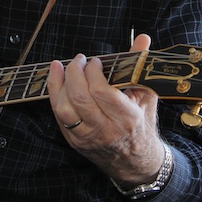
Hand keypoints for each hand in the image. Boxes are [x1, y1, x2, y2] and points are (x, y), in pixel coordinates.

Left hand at [46, 34, 166, 186]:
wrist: (136, 163)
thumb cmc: (142, 124)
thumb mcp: (146, 95)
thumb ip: (139, 65)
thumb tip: (142, 38)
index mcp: (127, 118)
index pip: (103, 92)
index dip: (94, 72)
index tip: (95, 62)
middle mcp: (107, 130)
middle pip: (80, 98)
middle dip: (75, 73)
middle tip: (79, 60)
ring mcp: (88, 138)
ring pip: (64, 109)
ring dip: (59, 83)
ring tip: (63, 67)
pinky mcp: (75, 141)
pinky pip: (59, 117)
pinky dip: (55, 95)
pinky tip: (56, 79)